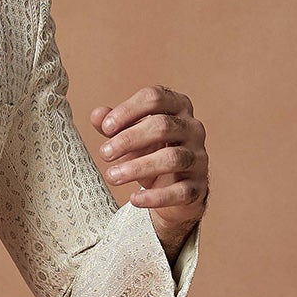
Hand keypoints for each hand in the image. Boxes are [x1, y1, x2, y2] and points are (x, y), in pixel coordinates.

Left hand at [89, 85, 208, 248]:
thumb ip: (114, 125)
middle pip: (163, 126)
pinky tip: (134, 199)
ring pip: (172, 159)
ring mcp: (199, 158)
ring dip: (138, 167)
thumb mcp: (130, 136)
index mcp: (177, 107)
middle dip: (129, 139)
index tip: (106, 128)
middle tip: (104, 153)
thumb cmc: (152, 152)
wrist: (175, 189)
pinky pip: (180, 191)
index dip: (128, 111)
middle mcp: (193, 128)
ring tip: (112, 176)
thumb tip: (97, 115)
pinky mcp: (198, 187)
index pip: (155, 97)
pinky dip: (155, 197)